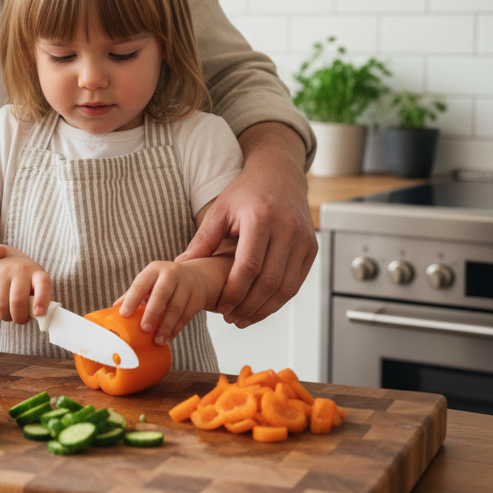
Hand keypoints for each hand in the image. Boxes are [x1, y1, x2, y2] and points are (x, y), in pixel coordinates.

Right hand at [0, 249, 50, 324]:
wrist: (7, 259)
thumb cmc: (25, 281)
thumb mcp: (37, 286)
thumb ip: (38, 301)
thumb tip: (36, 316)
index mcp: (37, 272)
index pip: (43, 284)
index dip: (41, 301)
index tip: (38, 314)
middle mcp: (20, 268)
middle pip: (18, 301)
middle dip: (19, 318)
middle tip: (20, 320)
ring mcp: (3, 270)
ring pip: (1, 305)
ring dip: (5, 317)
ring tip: (9, 315)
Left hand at [114, 258, 227, 346]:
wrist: (197, 277)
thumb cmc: (165, 282)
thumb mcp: (150, 282)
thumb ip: (133, 294)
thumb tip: (113, 309)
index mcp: (154, 270)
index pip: (141, 283)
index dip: (132, 299)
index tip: (124, 314)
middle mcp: (171, 274)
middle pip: (162, 293)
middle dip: (152, 312)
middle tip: (144, 329)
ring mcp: (187, 285)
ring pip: (176, 307)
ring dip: (166, 326)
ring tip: (157, 341)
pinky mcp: (197, 298)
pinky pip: (186, 316)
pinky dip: (176, 329)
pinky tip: (168, 338)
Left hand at [176, 123, 316, 328]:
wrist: (279, 174)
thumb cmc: (246, 192)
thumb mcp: (219, 211)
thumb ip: (202, 240)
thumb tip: (180, 265)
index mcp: (260, 219)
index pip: (249, 267)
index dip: (235, 292)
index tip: (222, 307)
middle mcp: (286, 229)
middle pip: (269, 282)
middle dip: (249, 307)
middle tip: (232, 319)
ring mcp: (303, 239)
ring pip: (286, 288)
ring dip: (265, 309)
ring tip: (244, 319)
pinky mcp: (312, 247)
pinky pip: (297, 283)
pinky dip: (280, 300)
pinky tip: (262, 307)